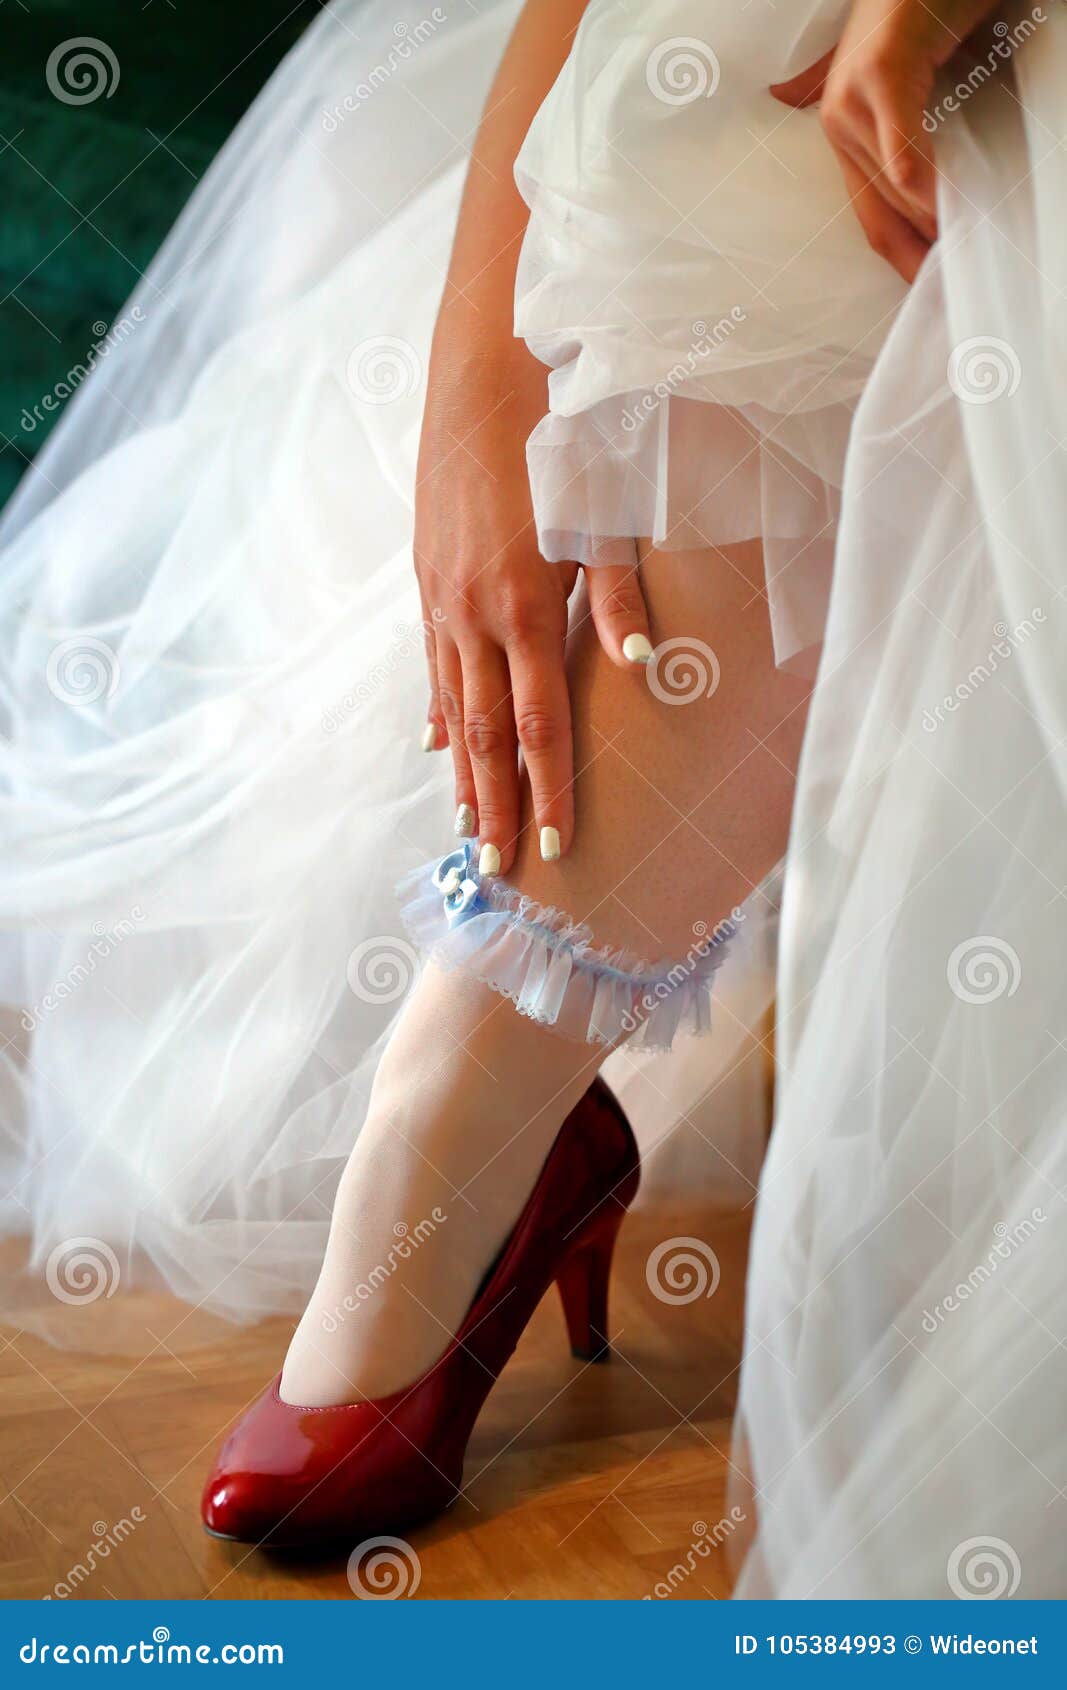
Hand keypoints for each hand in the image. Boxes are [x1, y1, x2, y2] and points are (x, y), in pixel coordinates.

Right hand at [414, 318, 650, 875]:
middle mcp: (473, 613)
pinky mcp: (426, 576)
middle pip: (483, 734)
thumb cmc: (560, 436)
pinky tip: (433, 743)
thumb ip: (620, 593)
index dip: (547, 790)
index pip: (539, 723)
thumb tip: (643, 664)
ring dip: (460, 773)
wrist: (480, 368)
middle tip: (498, 871)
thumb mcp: (603, 511)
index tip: (552, 850)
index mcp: (525, 604)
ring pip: (449, 706)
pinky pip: (430, 662)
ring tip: (467, 829)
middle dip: (495, 806)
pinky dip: (436, 710)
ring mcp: (441, 598)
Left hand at [772, 0, 998, 281]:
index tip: (925, 292)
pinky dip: (917, 182)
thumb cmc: (917, 7)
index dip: (899, 259)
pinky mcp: (881, 74)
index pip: (868, 216)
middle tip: (954, 285)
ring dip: (932, 224)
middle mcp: (837, 121)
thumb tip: (778, 99)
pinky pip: (899, 148)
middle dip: (922, 251)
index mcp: (840, 130)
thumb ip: (831, 86)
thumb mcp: (884, 67)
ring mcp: (852, 99)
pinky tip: (938, 211)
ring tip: (962, 257)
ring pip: (895, 188)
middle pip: (884, 211)